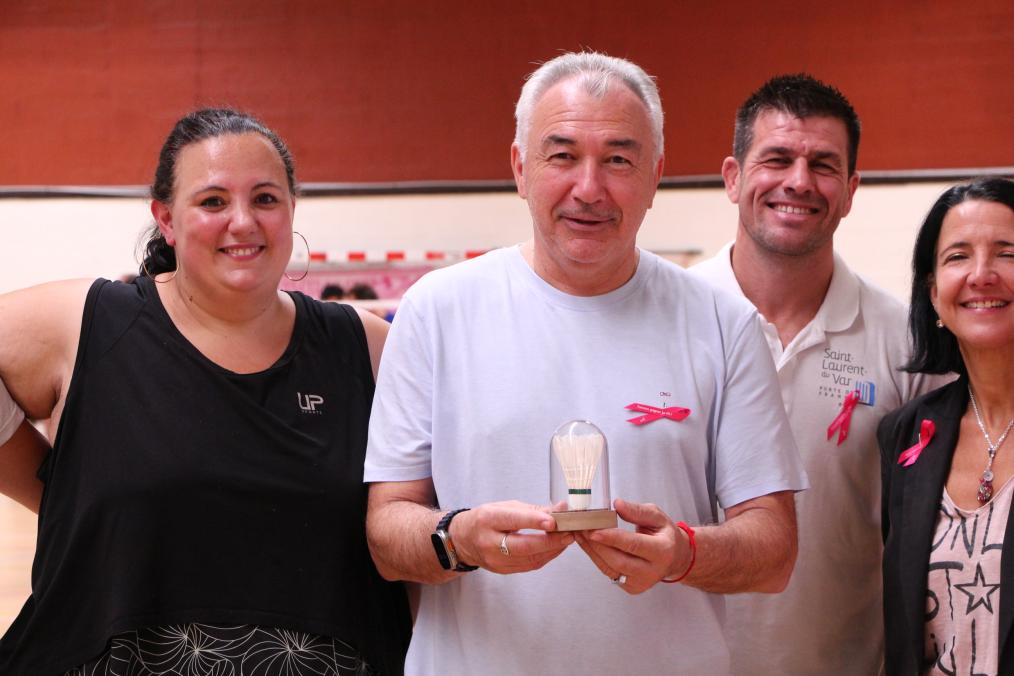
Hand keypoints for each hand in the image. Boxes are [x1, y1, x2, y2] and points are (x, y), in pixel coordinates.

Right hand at [450, 500, 573, 573]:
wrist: (464, 540)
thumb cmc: (487, 519)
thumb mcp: (506, 507)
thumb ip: (534, 510)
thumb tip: (561, 508)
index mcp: (487, 519)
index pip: (513, 520)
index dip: (535, 521)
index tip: (554, 520)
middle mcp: (489, 542)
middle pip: (523, 545)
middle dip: (550, 541)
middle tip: (569, 533)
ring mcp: (495, 560)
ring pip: (529, 559)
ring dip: (552, 550)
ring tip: (567, 539)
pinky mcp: (502, 570)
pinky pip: (529, 566)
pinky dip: (545, 557)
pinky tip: (555, 548)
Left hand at [576, 498, 689, 593]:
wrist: (675, 558)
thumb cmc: (664, 534)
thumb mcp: (657, 516)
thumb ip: (637, 511)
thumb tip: (617, 505)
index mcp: (663, 551)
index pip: (634, 545)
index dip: (612, 538)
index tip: (594, 530)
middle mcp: (652, 571)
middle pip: (619, 560)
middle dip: (597, 545)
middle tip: (581, 528)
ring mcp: (641, 582)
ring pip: (610, 568)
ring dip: (592, 550)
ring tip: (579, 533)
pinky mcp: (631, 587)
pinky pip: (609, 572)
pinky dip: (596, 557)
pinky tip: (587, 543)